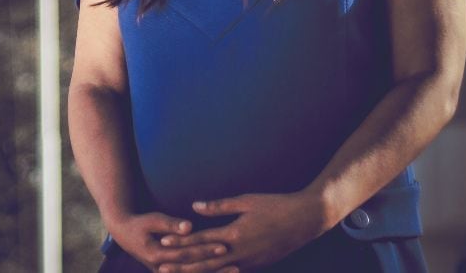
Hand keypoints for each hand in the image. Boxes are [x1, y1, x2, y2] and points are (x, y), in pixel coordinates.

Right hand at [106, 212, 235, 272]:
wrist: (124, 234)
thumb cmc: (139, 223)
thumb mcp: (152, 220)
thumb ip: (170, 224)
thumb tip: (190, 226)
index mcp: (157, 256)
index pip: (187, 254)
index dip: (205, 250)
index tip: (223, 245)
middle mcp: (162, 269)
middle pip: (193, 270)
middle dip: (215, 266)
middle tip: (236, 261)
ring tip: (235, 270)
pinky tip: (220, 272)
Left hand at [159, 192, 326, 271]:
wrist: (305, 221)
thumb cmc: (275, 205)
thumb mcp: (246, 201)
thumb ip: (219, 206)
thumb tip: (194, 206)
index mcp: (235, 234)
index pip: (201, 240)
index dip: (181, 242)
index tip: (164, 243)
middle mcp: (240, 253)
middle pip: (204, 261)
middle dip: (181, 265)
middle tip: (160, 267)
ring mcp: (249, 263)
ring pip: (216, 271)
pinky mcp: (256, 265)